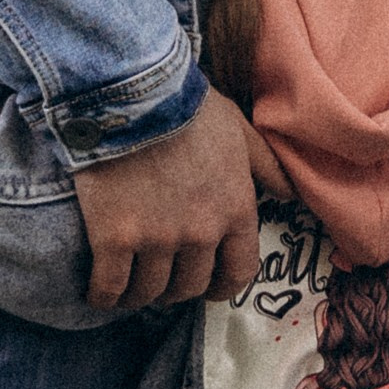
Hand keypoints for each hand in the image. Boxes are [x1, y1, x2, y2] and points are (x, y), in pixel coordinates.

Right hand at [75, 89, 267, 311]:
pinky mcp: (114, 239)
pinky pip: (110, 287)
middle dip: (177, 289)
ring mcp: (157, 239)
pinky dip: (103, 296)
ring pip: (149, 291)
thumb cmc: (187, 106)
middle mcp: (202, 233)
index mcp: (236, 210)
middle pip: (191, 286)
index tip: (207, 289)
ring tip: (127, 286)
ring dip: (139, 295)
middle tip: (160, 280)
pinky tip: (97, 293)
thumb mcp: (239, 131)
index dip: (222, 288)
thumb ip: (266, 167)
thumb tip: (291, 195)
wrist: (132, 92)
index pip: (239, 272)